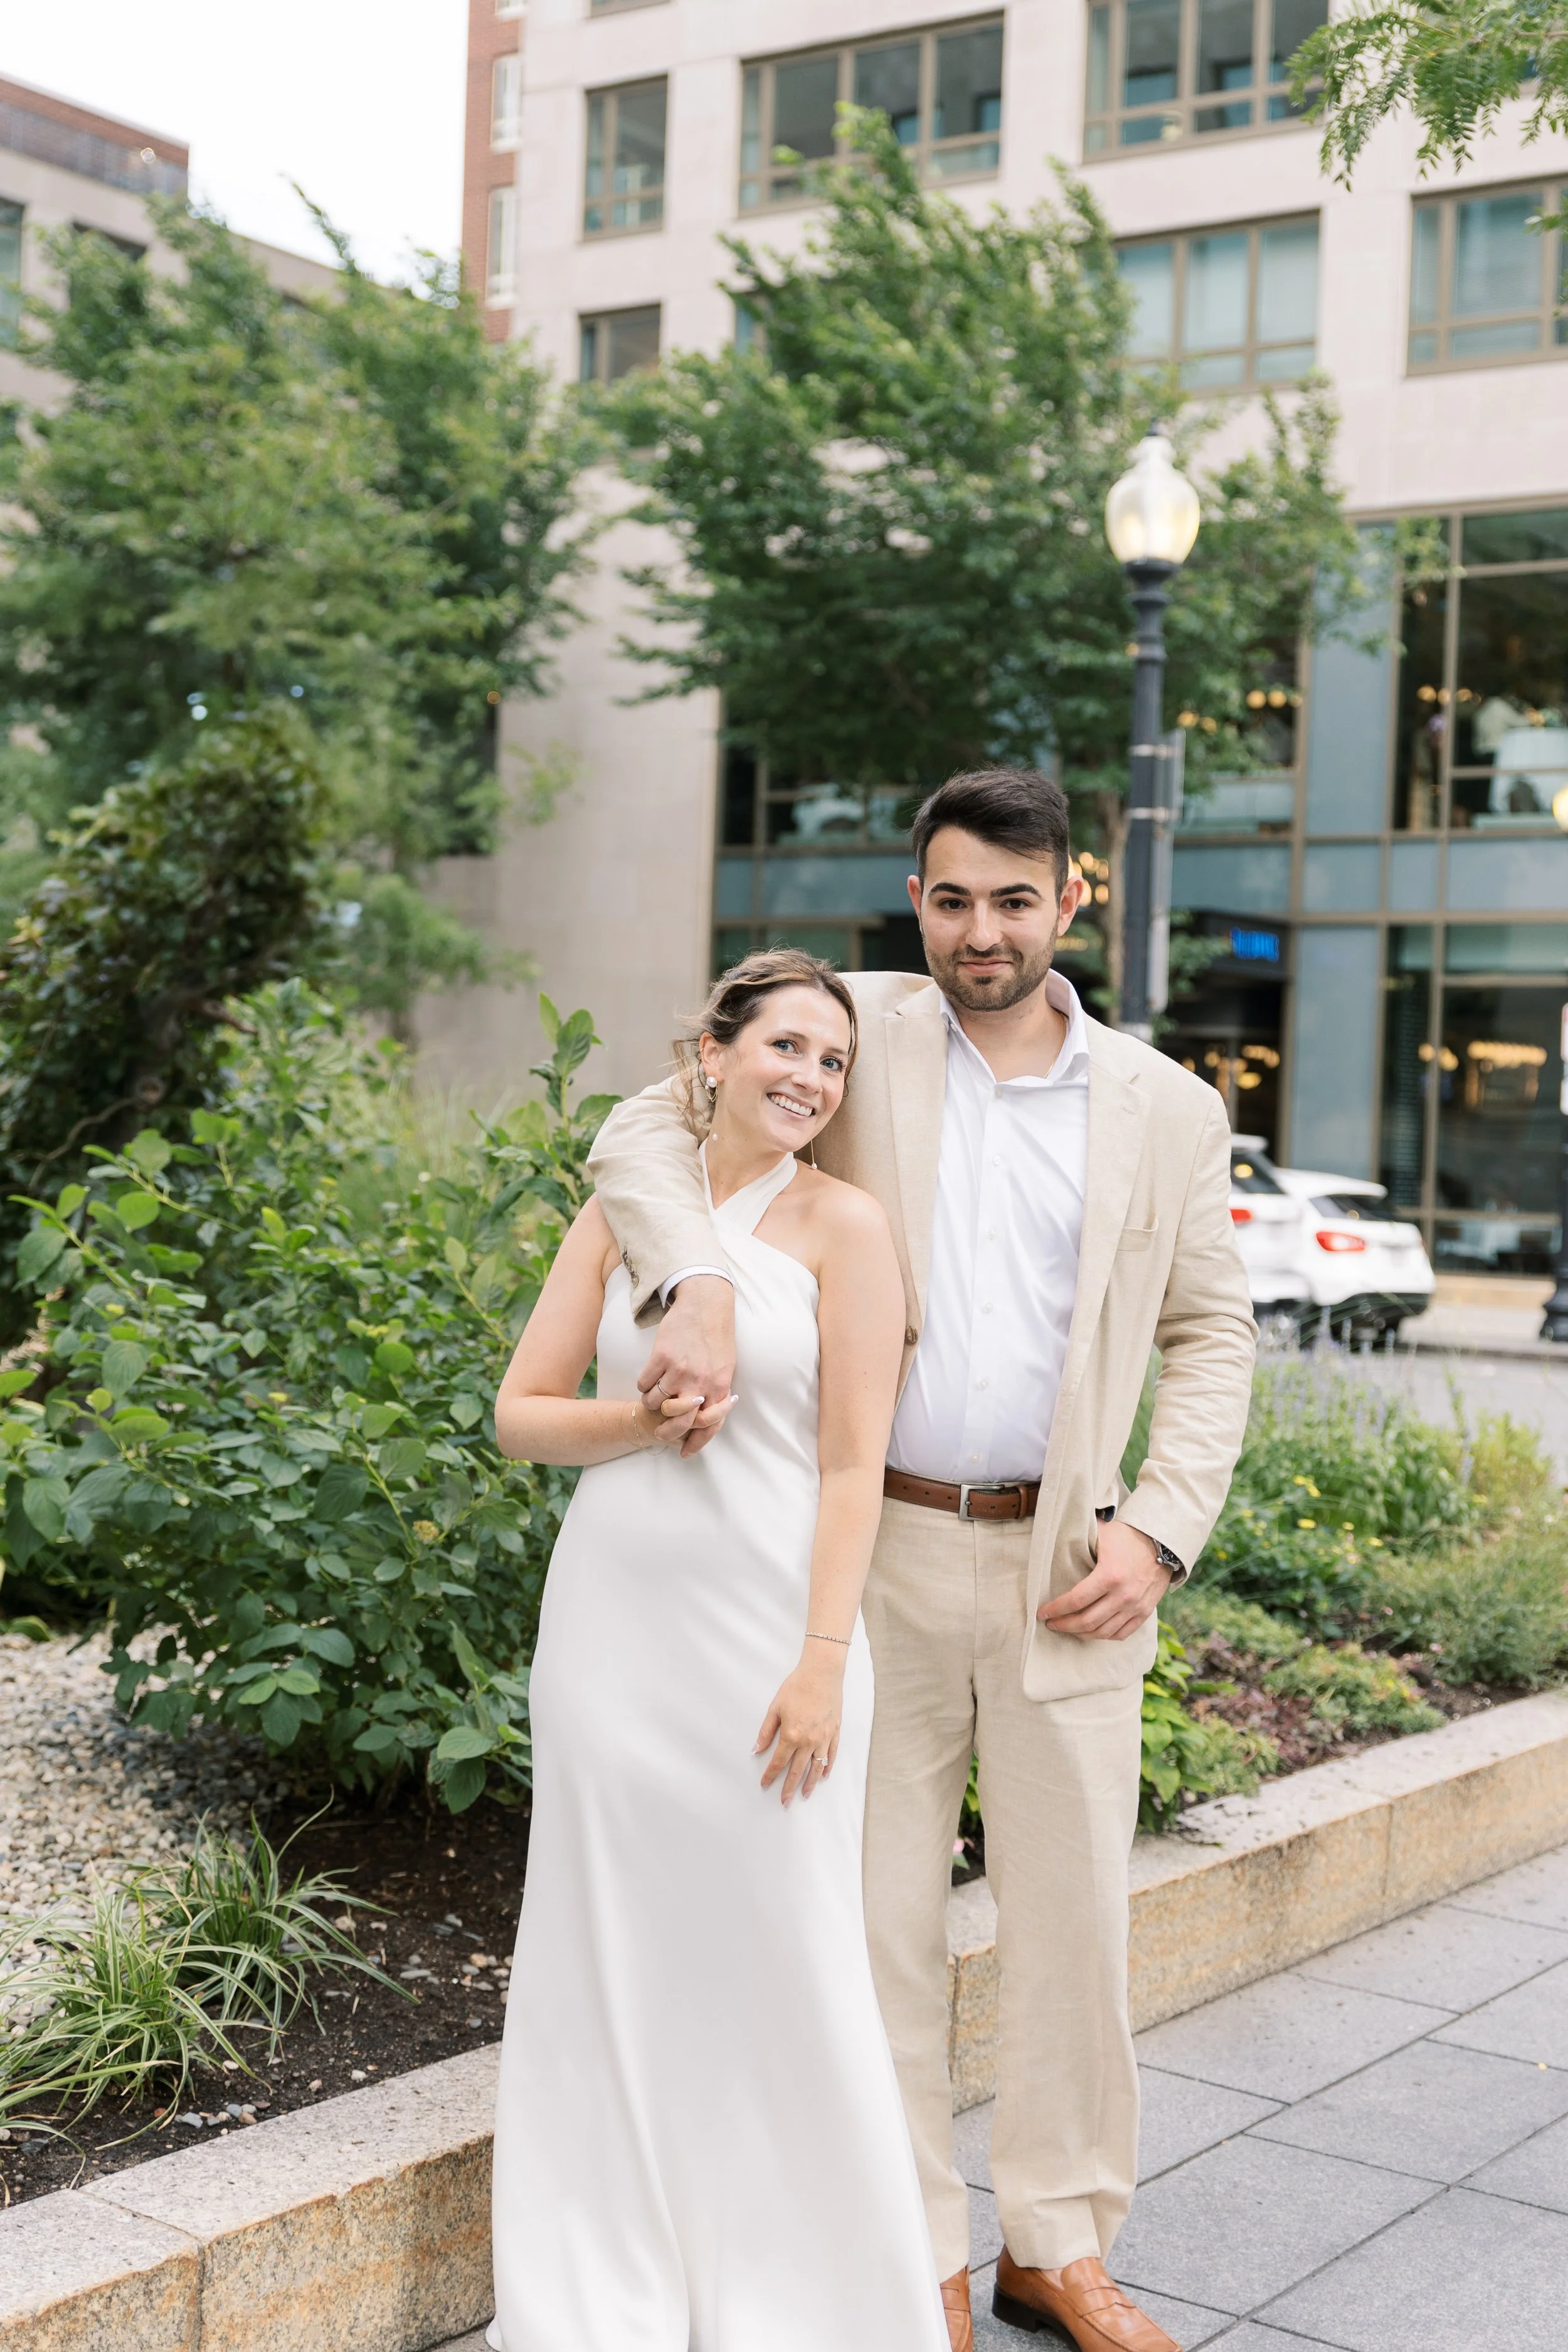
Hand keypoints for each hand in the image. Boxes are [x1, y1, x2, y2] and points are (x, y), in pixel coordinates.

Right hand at [639, 1275, 735, 1456]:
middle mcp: (699, 1383)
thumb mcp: (725, 1368)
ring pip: (653, 1403)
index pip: (706, 1426)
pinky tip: (650, 1377)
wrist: (706, 1305)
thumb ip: (716, 1393)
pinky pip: (643, 1384)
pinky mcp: (660, 1357)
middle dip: (665, 1432)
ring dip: (651, 1403)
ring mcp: (678, 1371)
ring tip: (654, 1395)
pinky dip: (644, 1385)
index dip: (694, 1443)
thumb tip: (703, 1416)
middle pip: (676, 1422)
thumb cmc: (717, 1337)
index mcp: (718, 1388)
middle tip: (658, 1429)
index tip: (684, 1451)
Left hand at [754, 1647, 843, 1806]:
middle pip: (797, 1771)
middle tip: (784, 1802)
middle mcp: (809, 1741)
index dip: (770, 1775)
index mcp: (792, 1735)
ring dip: (810, 1783)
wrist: (822, 1673)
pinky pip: (831, 1754)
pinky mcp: (835, 1732)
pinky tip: (823, 1775)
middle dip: (789, 1788)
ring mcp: (824, 1738)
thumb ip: (766, 1731)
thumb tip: (756, 1749)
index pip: (779, 1762)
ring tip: (805, 1795)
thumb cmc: (797, 1687)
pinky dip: (827, 1767)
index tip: (764, 1784)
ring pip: (816, 1767)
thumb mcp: (775, 1707)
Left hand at [1037, 1520, 1170, 1642]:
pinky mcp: (1144, 1612)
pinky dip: (1104, 1635)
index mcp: (1109, 1575)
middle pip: (1086, 1621)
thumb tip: (1053, 1537)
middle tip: (1051, 1624)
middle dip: (1064, 1625)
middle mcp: (1123, 1595)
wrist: (1163, 1543)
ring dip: (1081, 1633)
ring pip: (1102, 1632)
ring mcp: (1135, 1607)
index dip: (1055, 1609)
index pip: (1075, 1600)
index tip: (1042, 1613)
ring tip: (1068, 1628)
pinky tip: (1091, 1632)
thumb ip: (1079, 1539)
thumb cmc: (1128, 1536)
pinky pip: (1121, 1634)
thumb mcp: (1102, 1533)